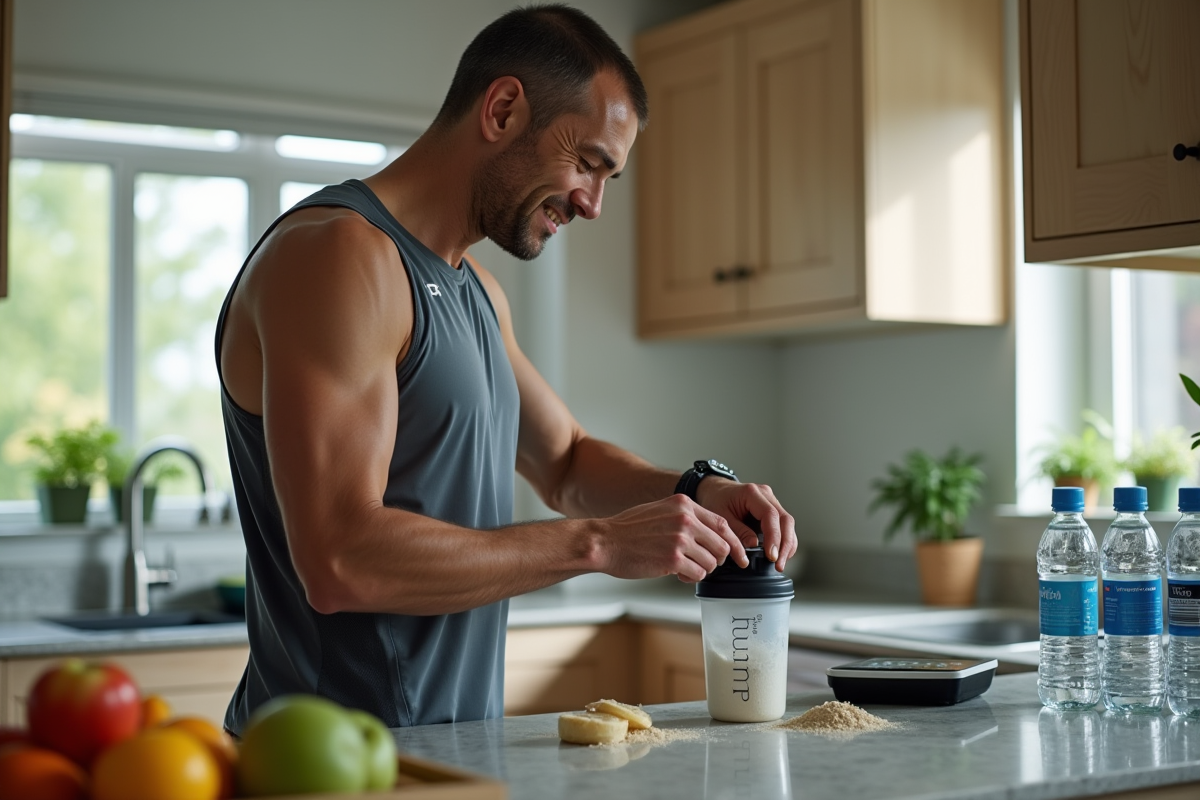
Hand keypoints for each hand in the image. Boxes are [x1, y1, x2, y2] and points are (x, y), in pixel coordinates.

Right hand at [600, 494, 748, 582]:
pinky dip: (690, 578)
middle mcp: (685, 519)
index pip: (722, 523)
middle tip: (703, 563)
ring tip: (684, 568)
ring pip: (711, 563)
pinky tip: (677, 573)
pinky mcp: (673, 560)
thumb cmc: (628, 530)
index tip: (737, 552)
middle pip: (722, 545)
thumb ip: (685, 516)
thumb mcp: (660, 510)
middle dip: (716, 559)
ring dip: (701, 569)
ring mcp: (680, 540)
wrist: (605, 541)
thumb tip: (709, 532)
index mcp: (683, 504)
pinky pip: (698, 574)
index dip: (733, 541)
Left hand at [695, 479, 797, 572]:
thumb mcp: (720, 517)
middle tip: (779, 565)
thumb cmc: (716, 501)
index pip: (770, 515)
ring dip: (787, 546)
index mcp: (751, 493)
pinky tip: (779, 555)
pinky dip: (783, 542)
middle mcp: (766, 495)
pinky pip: (783, 527)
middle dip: (785, 545)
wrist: (715, 490)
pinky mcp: (773, 511)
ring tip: (779, 564)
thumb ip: (737, 531)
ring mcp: (772, 502)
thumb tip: (754, 546)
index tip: (771, 556)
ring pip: (788, 524)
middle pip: (785, 520)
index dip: (773, 537)